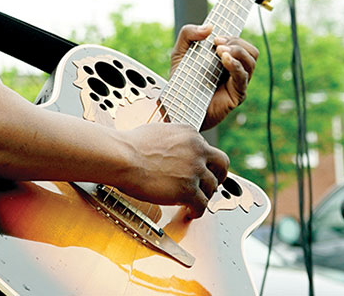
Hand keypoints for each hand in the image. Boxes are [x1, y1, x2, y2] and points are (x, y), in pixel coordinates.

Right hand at [115, 123, 229, 217]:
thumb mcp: (159, 132)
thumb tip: (172, 148)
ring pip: (212, 187)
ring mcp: (194, 169)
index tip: (198, 170)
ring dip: (204, 195)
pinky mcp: (188, 189)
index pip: (206, 149)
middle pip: (222, 164)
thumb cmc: (130, 145)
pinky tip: (190, 212)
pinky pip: (202, 205)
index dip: (202, 162)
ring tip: (195, 201)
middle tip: (211, 184)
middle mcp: (197, 149)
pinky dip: (197, 211)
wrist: (121, 157)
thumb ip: (173, 140)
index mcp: (190, 133)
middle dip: (218, 176)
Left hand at [170, 24, 258, 131]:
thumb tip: (209, 27)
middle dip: (236, 42)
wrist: (178, 108)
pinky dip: (236, 65)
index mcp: (226, 59)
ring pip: (251, 61)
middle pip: (251, 51)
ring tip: (220, 51)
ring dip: (237, 51)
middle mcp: (235, 70)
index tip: (217, 35)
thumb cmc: (181, 82)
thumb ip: (188, 34)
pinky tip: (224, 59)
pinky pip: (243, 77)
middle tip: (217, 43)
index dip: (234, 36)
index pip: (241, 43)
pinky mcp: (236, 95)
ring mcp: (238, 83)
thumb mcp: (179, 53)